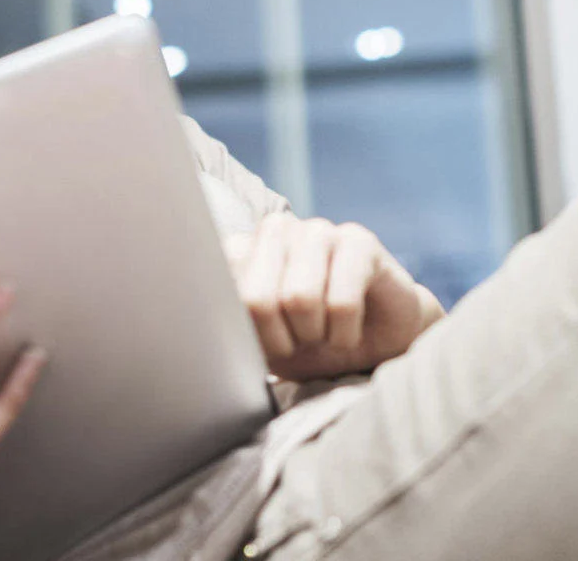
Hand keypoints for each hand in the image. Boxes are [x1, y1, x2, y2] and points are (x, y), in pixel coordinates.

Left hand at [225, 214, 444, 382]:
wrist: (377, 343)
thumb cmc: (311, 342)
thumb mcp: (263, 344)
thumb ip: (231, 330)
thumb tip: (201, 337)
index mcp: (241, 250)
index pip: (223, 296)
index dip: (249, 336)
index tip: (269, 348)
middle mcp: (274, 230)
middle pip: (258, 299)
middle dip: (282, 339)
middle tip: (300, 343)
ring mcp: (317, 230)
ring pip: (300, 298)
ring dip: (315, 335)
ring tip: (324, 334)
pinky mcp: (359, 242)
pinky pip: (342, 303)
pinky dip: (344, 335)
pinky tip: (350, 331)